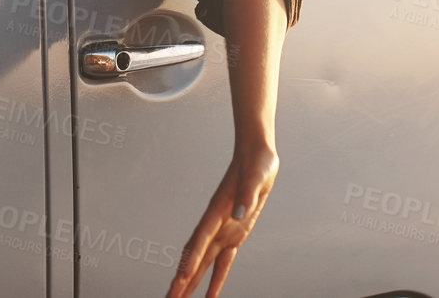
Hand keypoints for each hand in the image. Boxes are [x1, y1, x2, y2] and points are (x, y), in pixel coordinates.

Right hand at [165, 140, 279, 297]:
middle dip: (181, 278)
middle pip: (194, 256)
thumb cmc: (257, 162)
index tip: (182, 275)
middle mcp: (216, 224)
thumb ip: (247, 194)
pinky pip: (222, 262)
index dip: (192, 257)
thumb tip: (238, 213)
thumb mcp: (257, 175)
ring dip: (190, 282)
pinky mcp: (234, 234)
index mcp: (218, 209)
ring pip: (202, 263)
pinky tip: (210, 297)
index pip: (201, 237)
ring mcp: (223, 230)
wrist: (257, 154)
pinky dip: (215, 280)